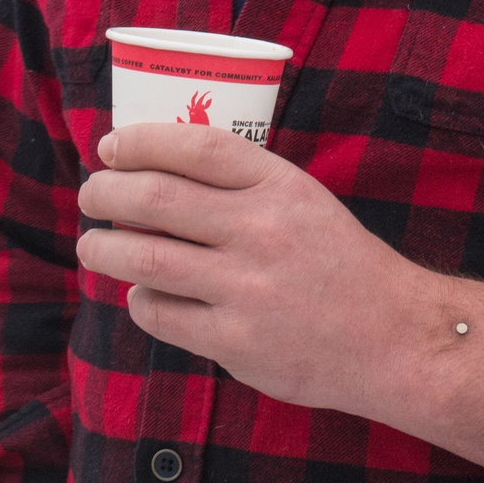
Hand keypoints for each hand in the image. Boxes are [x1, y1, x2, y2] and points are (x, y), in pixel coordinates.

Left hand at [76, 124, 483, 482]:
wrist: (392, 336)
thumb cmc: (340, 261)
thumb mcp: (303, 201)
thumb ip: (245, 186)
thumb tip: (160, 171)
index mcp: (279, 185)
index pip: (195, 147)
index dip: (142, 141)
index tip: (112, 145)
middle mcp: (260, 230)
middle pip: (156, 198)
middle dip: (106, 191)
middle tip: (90, 193)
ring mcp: (245, 288)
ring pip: (144, 257)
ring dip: (104, 248)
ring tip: (92, 245)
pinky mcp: (234, 341)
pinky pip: (161, 313)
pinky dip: (140, 300)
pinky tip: (142, 293)